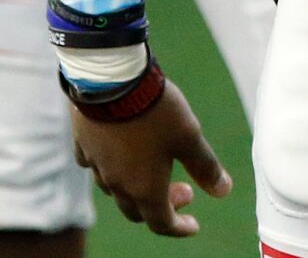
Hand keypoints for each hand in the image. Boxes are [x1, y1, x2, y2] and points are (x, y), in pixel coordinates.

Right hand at [72, 80, 230, 236]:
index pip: (161, 223)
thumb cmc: (155, 110)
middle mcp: (116, 184)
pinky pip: (96, 165)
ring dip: (138, 187)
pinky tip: (120, 152)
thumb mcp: (189, 136)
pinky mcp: (84, 143)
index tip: (194, 224)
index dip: (179, 227)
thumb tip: (224, 191)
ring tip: (157, 168)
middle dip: (162, 205)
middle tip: (185, 190)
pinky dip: (112, 165)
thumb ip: (205, 166)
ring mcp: (96, 164)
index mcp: (143, 189)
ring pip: (116, 189)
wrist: (112, 79)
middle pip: (137, 210)